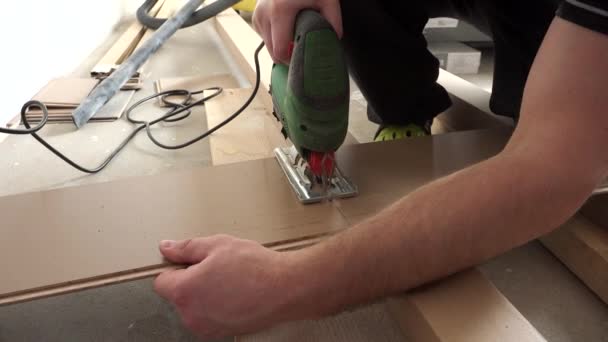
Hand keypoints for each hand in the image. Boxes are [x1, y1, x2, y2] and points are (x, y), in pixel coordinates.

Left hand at [153, 235, 297, 338]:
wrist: (284, 289)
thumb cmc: (254, 267)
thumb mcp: (217, 245)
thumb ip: (186, 248)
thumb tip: (167, 248)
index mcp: (184, 291)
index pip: (161, 281)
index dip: (176, 268)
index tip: (192, 262)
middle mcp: (191, 315)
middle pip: (178, 295)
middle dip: (192, 281)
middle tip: (218, 268)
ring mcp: (206, 328)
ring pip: (195, 307)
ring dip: (205, 295)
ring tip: (231, 281)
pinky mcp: (222, 334)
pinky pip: (210, 317)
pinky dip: (218, 307)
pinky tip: (237, 294)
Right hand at [252, 0, 342, 63]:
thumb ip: (333, 21)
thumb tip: (333, 40)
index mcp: (280, 12)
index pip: (281, 52)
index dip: (293, 60)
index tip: (305, 60)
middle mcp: (264, 15)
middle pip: (273, 53)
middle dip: (289, 56)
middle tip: (304, 52)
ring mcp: (257, 16)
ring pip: (269, 47)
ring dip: (283, 48)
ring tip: (297, 37)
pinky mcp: (256, 17)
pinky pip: (266, 38)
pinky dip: (277, 39)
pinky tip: (287, 30)